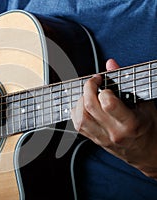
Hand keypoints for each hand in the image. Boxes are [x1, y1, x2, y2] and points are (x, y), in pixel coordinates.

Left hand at [71, 59, 156, 178]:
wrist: (148, 152)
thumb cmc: (148, 127)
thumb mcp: (143, 103)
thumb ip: (125, 83)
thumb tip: (110, 63)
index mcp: (130, 123)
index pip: (108, 104)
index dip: (102, 89)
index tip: (103, 81)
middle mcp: (113, 132)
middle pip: (90, 108)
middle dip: (88, 89)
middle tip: (93, 82)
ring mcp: (102, 138)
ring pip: (80, 118)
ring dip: (80, 101)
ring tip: (88, 94)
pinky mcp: (95, 140)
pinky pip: (78, 125)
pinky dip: (76, 112)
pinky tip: (83, 106)